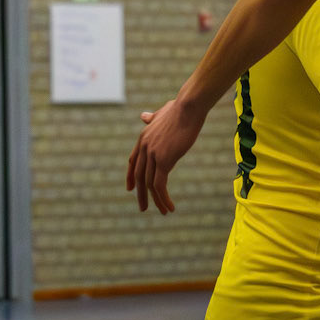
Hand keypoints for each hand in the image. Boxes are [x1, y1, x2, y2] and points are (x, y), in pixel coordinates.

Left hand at [126, 94, 206, 214]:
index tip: (131, 189)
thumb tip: (143, 116)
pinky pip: (159, 185)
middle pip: (138, 176)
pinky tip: (170, 207)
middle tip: (142, 208)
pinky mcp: (164, 160)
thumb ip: (152, 117)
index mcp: (143, 137)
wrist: (188, 107)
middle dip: (140, 194)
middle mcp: (144, 147)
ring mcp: (152, 154)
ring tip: (163, 212)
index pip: (132, 161)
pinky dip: (163, 198)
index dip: (131, 176)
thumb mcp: (162, 113)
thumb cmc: (179, 108)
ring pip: (149, 184)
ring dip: (155, 201)